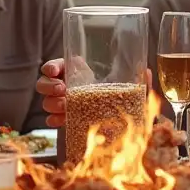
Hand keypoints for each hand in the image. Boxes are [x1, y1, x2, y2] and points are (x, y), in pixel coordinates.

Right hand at [35, 59, 152, 127]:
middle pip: (44, 82)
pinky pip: (50, 119)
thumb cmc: (117, 97)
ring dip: (52, 103)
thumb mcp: (126, 87)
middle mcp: (65, 86)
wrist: (117, 124)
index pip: (56, 65)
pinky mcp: (63, 120)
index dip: (51, 66)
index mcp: (76, 72)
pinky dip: (53, 120)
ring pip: (45, 101)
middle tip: (62, 90)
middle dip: (49, 86)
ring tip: (66, 106)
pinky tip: (61, 121)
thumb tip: (145, 71)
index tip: (54, 70)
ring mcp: (61, 103)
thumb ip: (135, 79)